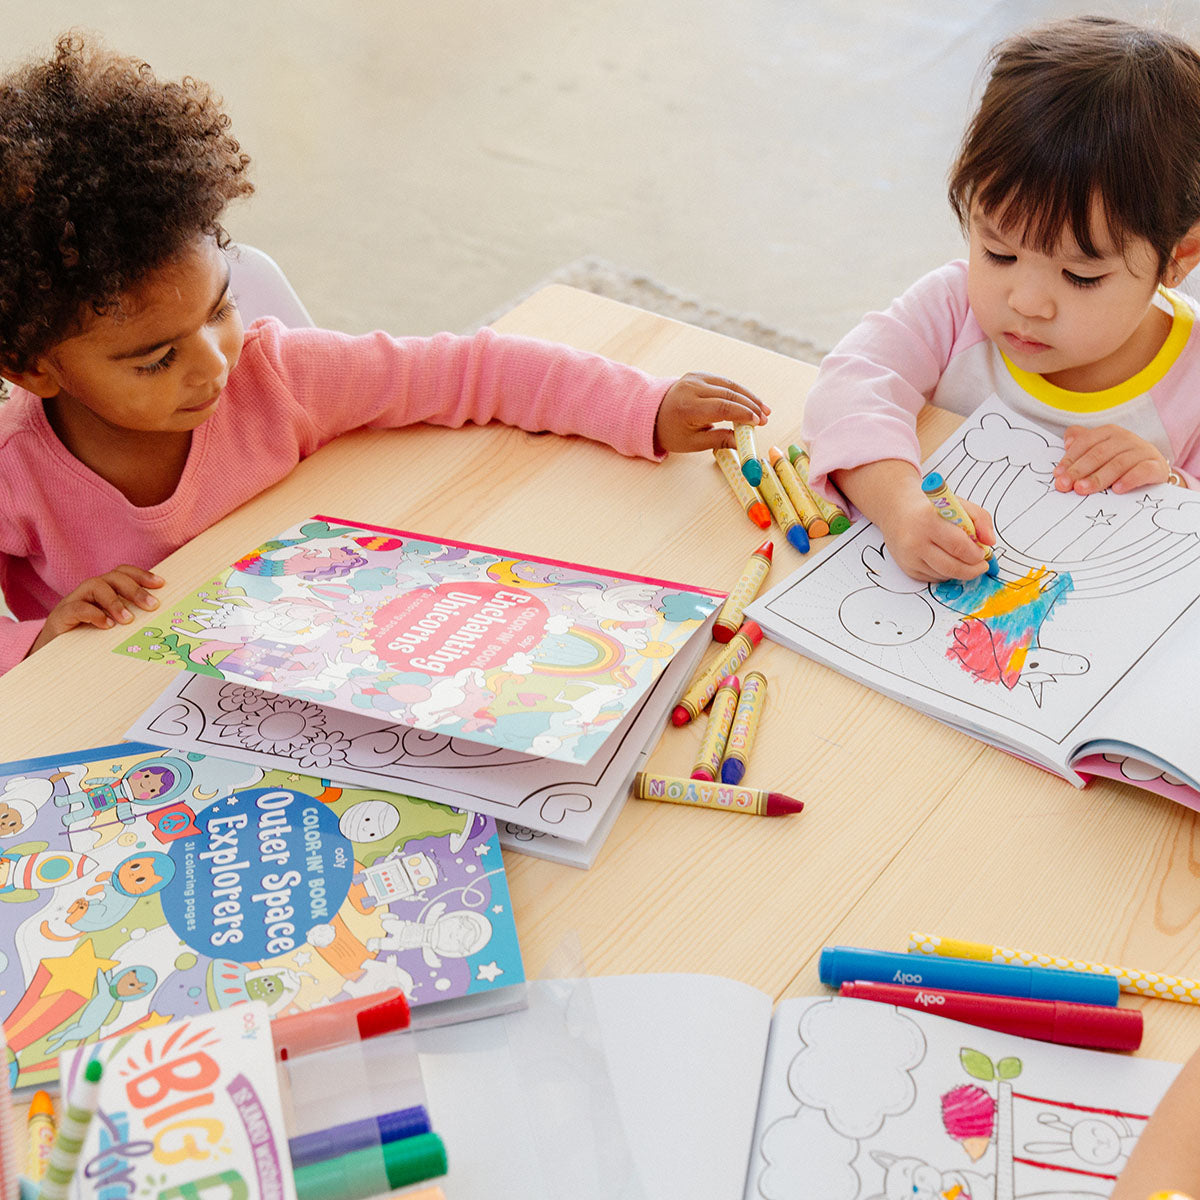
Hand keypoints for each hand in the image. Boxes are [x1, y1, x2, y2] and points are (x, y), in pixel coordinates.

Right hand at [30, 565, 163, 654]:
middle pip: (113, 577)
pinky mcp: (61, 615)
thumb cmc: (90, 634)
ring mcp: (74, 600)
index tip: (161, 584)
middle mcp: (91, 590)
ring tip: (127, 619)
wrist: (55, 649)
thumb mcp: (114, 623)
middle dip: (135, 589)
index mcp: (105, 589)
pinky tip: (107, 625)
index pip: (123, 573)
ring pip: (95, 586)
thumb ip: (131, 616)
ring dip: (114, 601)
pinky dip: (94, 614)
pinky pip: (77, 608)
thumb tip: (159, 618)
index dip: (142, 575)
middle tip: (152, 605)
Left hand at [653, 372, 769, 453]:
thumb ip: (719, 440)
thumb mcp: (693, 443)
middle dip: (750, 406)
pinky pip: (723, 381)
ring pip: (729, 385)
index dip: (743, 414)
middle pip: (728, 394)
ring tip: (764, 410)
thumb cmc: (673, 432)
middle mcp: (691, 388)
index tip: (758, 422)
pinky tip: (750, 401)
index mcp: (687, 408)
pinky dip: (739, 391)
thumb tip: (743, 444)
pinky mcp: (699, 375)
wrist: (653, 413)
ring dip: (749, 397)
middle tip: (765, 418)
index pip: (721, 408)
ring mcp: (695, 378)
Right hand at [837, 460, 995, 582]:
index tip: (983, 552)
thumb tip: (989, 542)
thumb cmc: (930, 508)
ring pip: (945, 575)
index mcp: (929, 520)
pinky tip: (945, 559)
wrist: (897, 511)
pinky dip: (945, 572)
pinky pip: (935, 578)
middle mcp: (915, 541)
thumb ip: (980, 519)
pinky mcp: (907, 569)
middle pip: (953, 567)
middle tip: (980, 565)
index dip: (976, 553)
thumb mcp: (958, 503)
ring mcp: (910, 557)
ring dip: (960, 571)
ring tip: (962, 558)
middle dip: (973, 569)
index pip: (959, 546)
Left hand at [1053, 424, 1168, 493]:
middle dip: (1079, 470)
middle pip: (1099, 454)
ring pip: (1118, 463)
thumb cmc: (1119, 461)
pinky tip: (1117, 490)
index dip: (1070, 458)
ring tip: (1082, 489)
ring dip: (1099, 478)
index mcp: (1109, 432)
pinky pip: (1143, 471)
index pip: (1086, 442)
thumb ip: (1082, 445)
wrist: (1153, 470)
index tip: (1058, 474)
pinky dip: (1130, 479)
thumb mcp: (1100, 451)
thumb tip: (1067, 442)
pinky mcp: (1157, 466)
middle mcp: (1126, 439)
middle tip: (1065, 485)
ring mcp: (1143, 451)